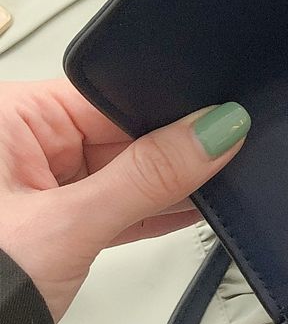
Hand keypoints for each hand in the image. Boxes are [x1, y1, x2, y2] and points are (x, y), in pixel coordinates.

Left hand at [0, 79, 249, 323]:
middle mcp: (18, 143)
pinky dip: (147, 213)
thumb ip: (149, 177)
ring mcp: (33, 184)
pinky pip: (112, 204)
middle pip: (120, 132)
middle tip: (229, 162)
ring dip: (163, 187)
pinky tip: (190, 211)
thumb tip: (216, 131)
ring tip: (215, 190)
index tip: (224, 123)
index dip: (167, 110)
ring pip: (120, 171)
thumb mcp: (70, 225)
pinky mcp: (50, 222)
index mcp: (7, 117)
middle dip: (172, 152)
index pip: (108, 97)